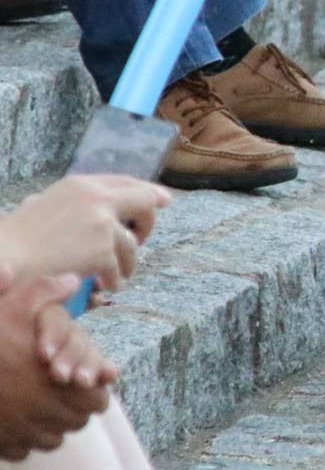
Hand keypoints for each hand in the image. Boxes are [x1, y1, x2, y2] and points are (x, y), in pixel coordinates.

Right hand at [0, 175, 171, 291]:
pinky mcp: (103, 251)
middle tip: (141, 241)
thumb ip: (78, 204)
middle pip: (144, 204)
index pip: (125, 182)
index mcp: (82, 184)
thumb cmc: (18, 237)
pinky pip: (118, 270)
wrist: (7, 256)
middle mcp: (97, 198)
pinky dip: (114, 280)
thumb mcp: (46, 205)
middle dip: (148, 224)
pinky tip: (107, 287)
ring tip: (119, 275)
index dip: (148, 192)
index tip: (164, 200)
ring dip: (128, 263)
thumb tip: (102, 205)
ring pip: (131, 246)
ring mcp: (103, 224)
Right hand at [0, 273, 109, 460]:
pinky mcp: (4, 449)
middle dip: (70, 407)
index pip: (99, 399)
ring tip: (31, 402)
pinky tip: (10, 418)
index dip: (89, 388)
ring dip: (46, 424)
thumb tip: (72, 280)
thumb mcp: (13, 307)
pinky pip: (23, 450)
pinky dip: (20, 438)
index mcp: (68, 388)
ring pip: (52, 439)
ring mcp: (27, 438)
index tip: (74, 377)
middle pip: (77, 421)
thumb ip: (45, 292)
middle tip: (53, 388)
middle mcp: (52, 419)